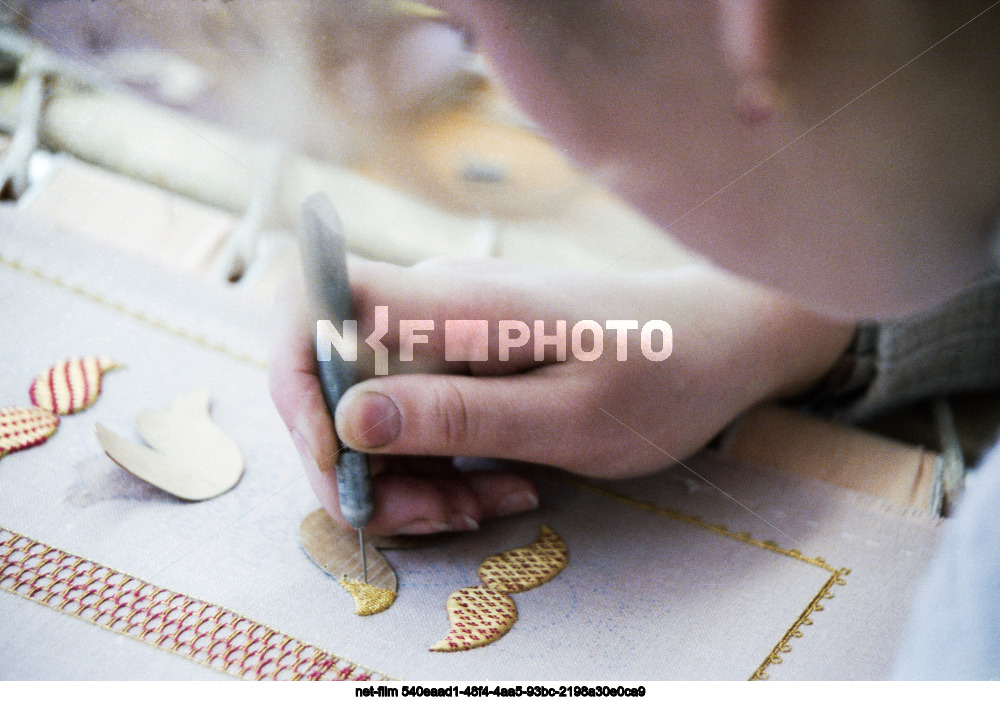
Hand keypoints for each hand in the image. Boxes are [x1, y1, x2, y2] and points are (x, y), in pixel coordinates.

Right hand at [269, 257, 852, 534]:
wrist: (715, 345)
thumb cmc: (658, 373)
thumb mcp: (567, 415)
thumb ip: (458, 414)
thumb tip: (347, 420)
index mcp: (451, 302)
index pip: (314, 304)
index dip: (295, 385)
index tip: (341, 465)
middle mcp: (432, 309)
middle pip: (334, 382)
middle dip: (365, 467)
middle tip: (439, 515)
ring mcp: (445, 336)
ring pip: (374, 416)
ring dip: (409, 480)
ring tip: (485, 505)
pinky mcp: (462, 365)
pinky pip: (416, 423)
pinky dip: (439, 469)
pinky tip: (499, 487)